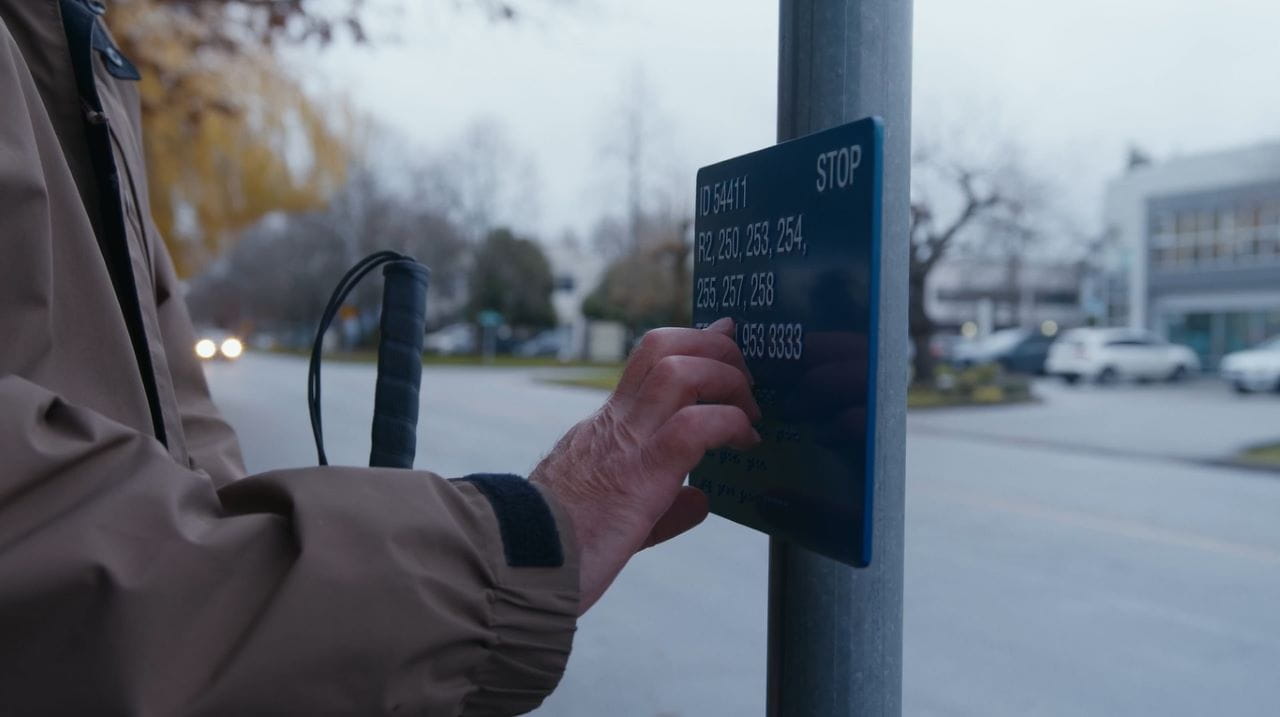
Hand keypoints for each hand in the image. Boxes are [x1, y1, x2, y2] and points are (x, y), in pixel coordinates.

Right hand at [530, 318, 760, 613]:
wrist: (519, 568)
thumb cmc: (563, 551)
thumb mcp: (617, 516)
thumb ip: (663, 504)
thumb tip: (699, 499)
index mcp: (605, 429)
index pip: (649, 362)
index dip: (693, 340)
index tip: (724, 334)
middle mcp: (614, 423)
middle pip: (663, 345)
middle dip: (714, 348)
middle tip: (745, 380)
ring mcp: (625, 443)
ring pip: (678, 370)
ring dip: (724, 378)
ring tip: (747, 410)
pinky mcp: (639, 474)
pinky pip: (692, 427)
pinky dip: (727, 423)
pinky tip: (743, 442)